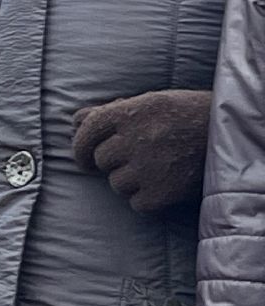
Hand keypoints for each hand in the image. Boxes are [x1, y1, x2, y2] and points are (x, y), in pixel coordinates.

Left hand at [73, 89, 211, 214]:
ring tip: (155, 168)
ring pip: (116, 183)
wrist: (230, 133)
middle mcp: (135, 138)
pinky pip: (136, 203)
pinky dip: (145, 199)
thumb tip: (76, 121)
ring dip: (129, 180)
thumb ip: (110, 111)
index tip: (85, 158)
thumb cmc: (186, 115)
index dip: (81, 146)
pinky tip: (162, 185)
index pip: (86, 130)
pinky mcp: (164, 191)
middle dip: (111, 162)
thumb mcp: (149, 102)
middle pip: (100, 159)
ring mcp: (149, 166)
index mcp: (129, 111)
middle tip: (133, 159)